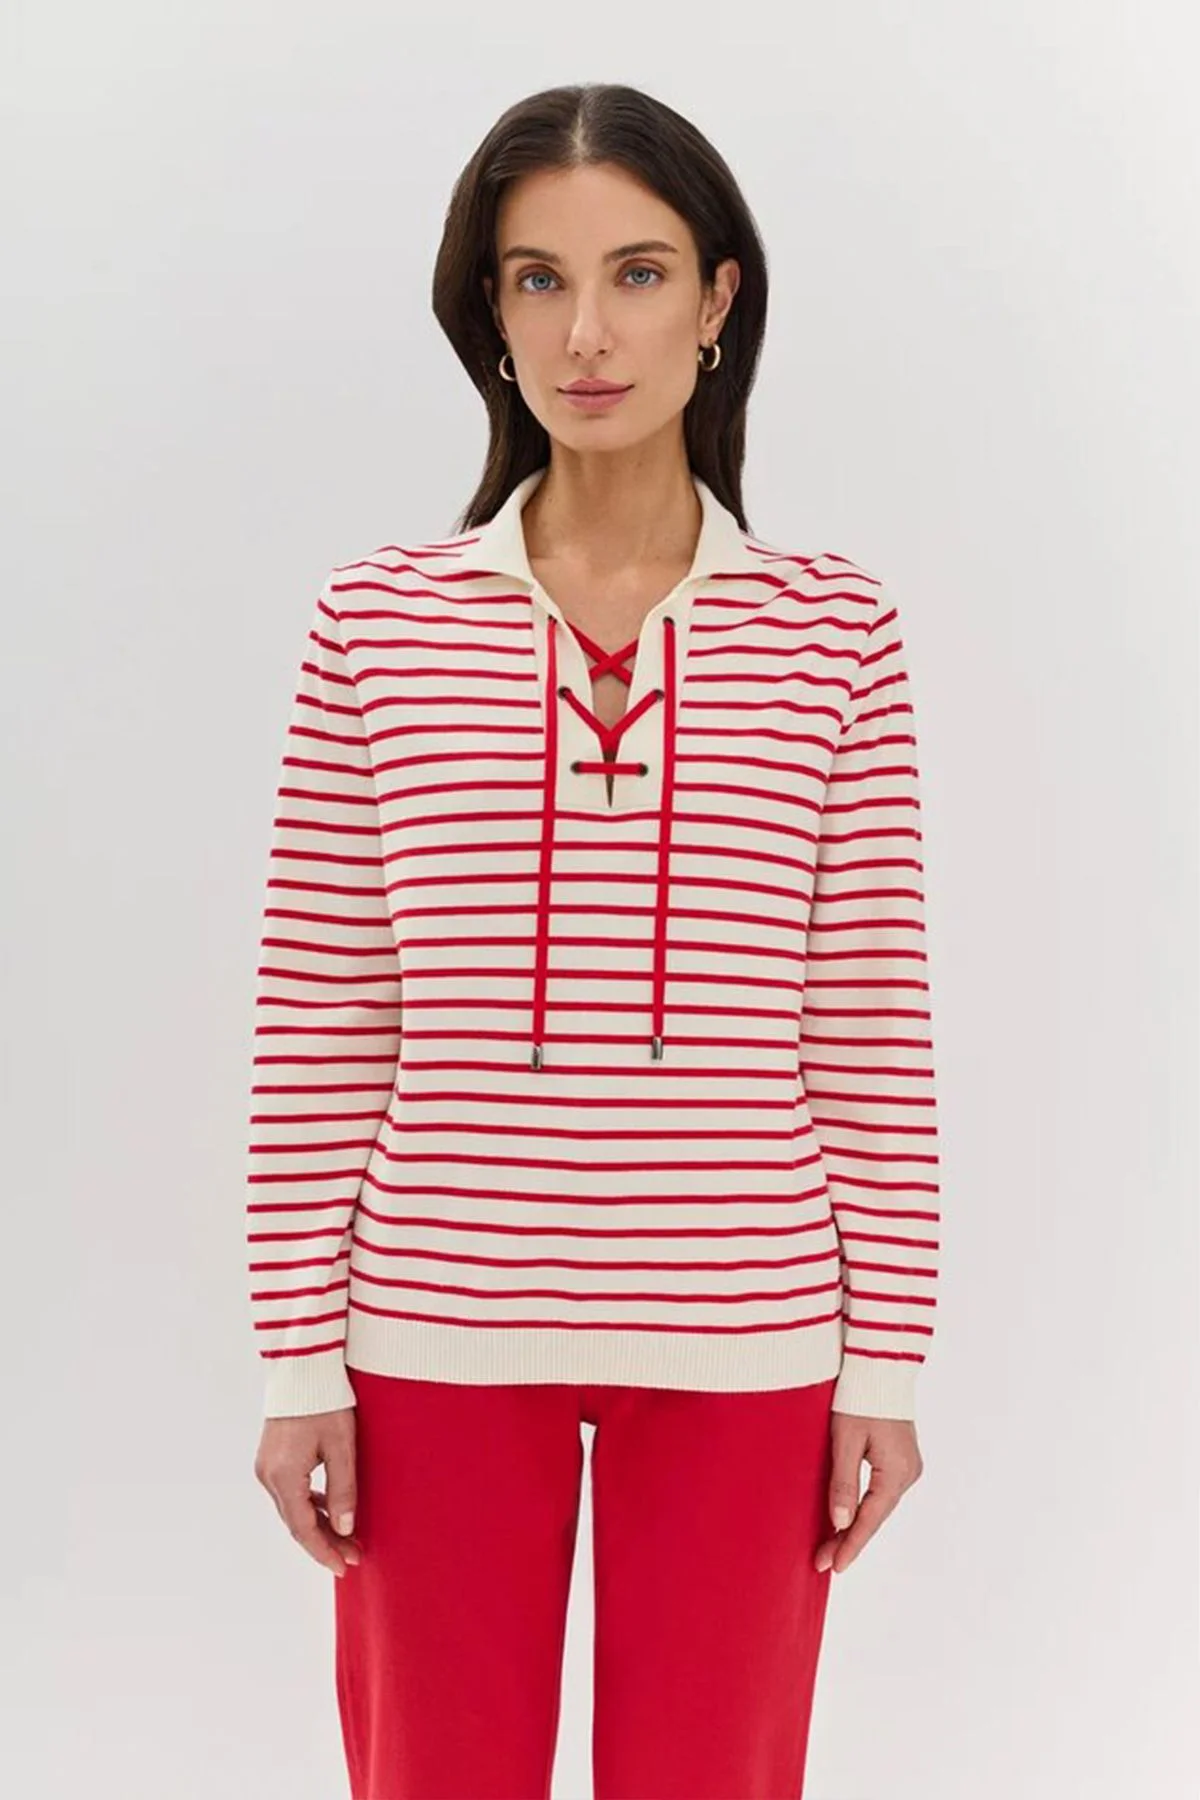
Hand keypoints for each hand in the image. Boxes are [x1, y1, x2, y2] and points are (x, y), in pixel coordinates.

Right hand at [254, 1406, 362, 1576]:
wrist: (303, 1368)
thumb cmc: (325, 1403)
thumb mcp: (341, 1447)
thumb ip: (343, 1490)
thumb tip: (345, 1529)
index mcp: (284, 1476)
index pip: (304, 1529)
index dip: (324, 1552)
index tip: (344, 1567)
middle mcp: (268, 1475)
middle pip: (297, 1522)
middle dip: (325, 1542)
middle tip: (353, 1555)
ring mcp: (266, 1467)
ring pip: (293, 1508)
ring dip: (318, 1524)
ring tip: (347, 1537)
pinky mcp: (271, 1458)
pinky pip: (290, 1492)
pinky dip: (309, 1505)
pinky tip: (328, 1509)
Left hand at [814, 1411, 923, 1573]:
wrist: (879, 1365)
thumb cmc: (860, 1397)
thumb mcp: (846, 1440)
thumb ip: (843, 1483)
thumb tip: (839, 1523)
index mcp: (897, 1471)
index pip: (870, 1519)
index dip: (849, 1545)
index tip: (832, 1567)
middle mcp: (908, 1472)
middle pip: (876, 1515)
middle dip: (849, 1538)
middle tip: (822, 1562)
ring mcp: (907, 1465)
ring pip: (878, 1505)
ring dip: (856, 1524)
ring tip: (830, 1546)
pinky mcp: (900, 1457)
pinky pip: (881, 1491)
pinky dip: (864, 1507)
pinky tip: (848, 1517)